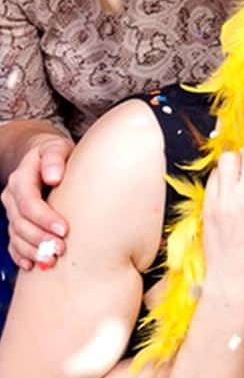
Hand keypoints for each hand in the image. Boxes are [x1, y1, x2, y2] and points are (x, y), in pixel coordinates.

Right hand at [1, 132, 73, 269]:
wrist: (44, 158)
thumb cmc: (56, 153)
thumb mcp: (57, 147)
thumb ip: (55, 158)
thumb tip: (53, 177)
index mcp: (21, 178)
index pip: (29, 203)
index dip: (45, 218)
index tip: (64, 229)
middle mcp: (12, 196)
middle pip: (21, 223)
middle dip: (40, 238)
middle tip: (61, 249)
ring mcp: (12, 211)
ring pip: (16, 236)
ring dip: (33, 250)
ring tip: (51, 259)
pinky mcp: (16, 222)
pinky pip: (13, 243)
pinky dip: (22, 255)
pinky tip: (32, 264)